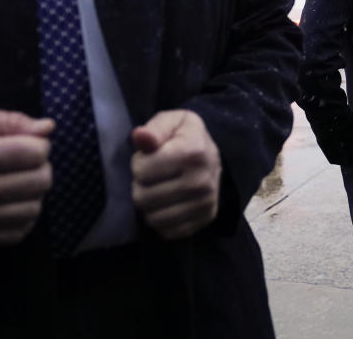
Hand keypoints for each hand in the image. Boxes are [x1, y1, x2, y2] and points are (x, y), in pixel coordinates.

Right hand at [0, 106, 52, 245]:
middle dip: (40, 167)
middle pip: (41, 181)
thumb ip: (9, 120)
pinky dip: (22, 218)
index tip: (26, 143)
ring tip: (17, 183)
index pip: (36, 153)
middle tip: (24, 162)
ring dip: (33, 193)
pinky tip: (10, 203)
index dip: (39, 144)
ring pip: (34, 209)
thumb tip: (48, 127)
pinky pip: (18, 233)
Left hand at [131, 110, 221, 238]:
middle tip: (153, 175)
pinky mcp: (205, 220)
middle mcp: (201, 181)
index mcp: (192, 152)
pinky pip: (167, 232)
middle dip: (141, 185)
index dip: (139, 162)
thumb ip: (154, 128)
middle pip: (143, 197)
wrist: (213, 156)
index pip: (141, 170)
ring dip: (149, 204)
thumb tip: (140, 137)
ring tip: (158, 189)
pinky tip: (167, 204)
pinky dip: (162, 219)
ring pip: (152, 218)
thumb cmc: (185, 136)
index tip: (151, 156)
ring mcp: (204, 204)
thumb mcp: (172, 121)